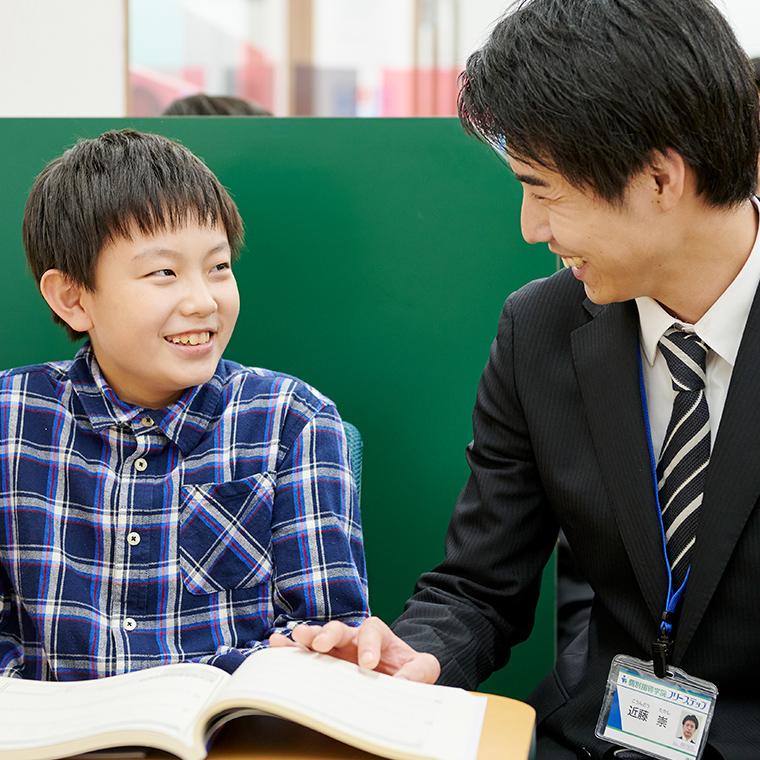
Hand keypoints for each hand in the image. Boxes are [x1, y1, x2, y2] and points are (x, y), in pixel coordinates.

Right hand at [269, 616, 440, 682]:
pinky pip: (306, 653)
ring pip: (320, 637)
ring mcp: (337, 650)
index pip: (373, 631)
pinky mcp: (325, 663)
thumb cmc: (407, 668)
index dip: (369, 645)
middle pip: (341, 628)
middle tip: (323, 644)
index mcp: (379, 636)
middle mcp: (355, 639)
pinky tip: (277, 646)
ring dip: (307, 637)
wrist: (400, 674)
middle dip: (330, 634)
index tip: (368, 664)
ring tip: (293, 639)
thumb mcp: (422, 667)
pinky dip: (291, 650)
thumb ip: (420, 670)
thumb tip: (406, 683)